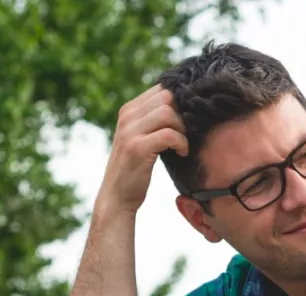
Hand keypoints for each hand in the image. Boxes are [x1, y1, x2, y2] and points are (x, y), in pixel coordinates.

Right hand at [99, 83, 188, 215]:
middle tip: (186, 133)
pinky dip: (181, 143)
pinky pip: (169, 134)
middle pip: (166, 96)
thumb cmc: (135, 169)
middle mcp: (127, 116)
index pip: (161, 89)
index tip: (188, 120)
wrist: (116, 196)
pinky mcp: (137, 147)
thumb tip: (184, 107)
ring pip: (168, 112)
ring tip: (182, 145)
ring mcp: (130, 131)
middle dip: (182, 114)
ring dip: (182, 129)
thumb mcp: (141, 138)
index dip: (180, 102)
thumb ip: (154, 121)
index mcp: (129, 110)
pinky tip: (181, 153)